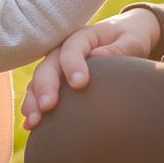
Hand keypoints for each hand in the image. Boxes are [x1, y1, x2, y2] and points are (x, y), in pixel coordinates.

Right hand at [21, 8, 161, 128]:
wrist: (124, 38)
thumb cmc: (130, 40)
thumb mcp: (133, 41)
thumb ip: (120, 48)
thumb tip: (99, 56)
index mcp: (84, 36)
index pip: (72, 48)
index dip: (73, 64)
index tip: (80, 84)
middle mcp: (64, 49)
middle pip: (49, 65)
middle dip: (45, 86)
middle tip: (48, 106)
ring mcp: (57, 65)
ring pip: (38, 80)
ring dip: (33, 100)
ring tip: (34, 120)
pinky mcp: (55, 80)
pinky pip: (38, 93)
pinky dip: (33, 107)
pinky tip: (30, 126)